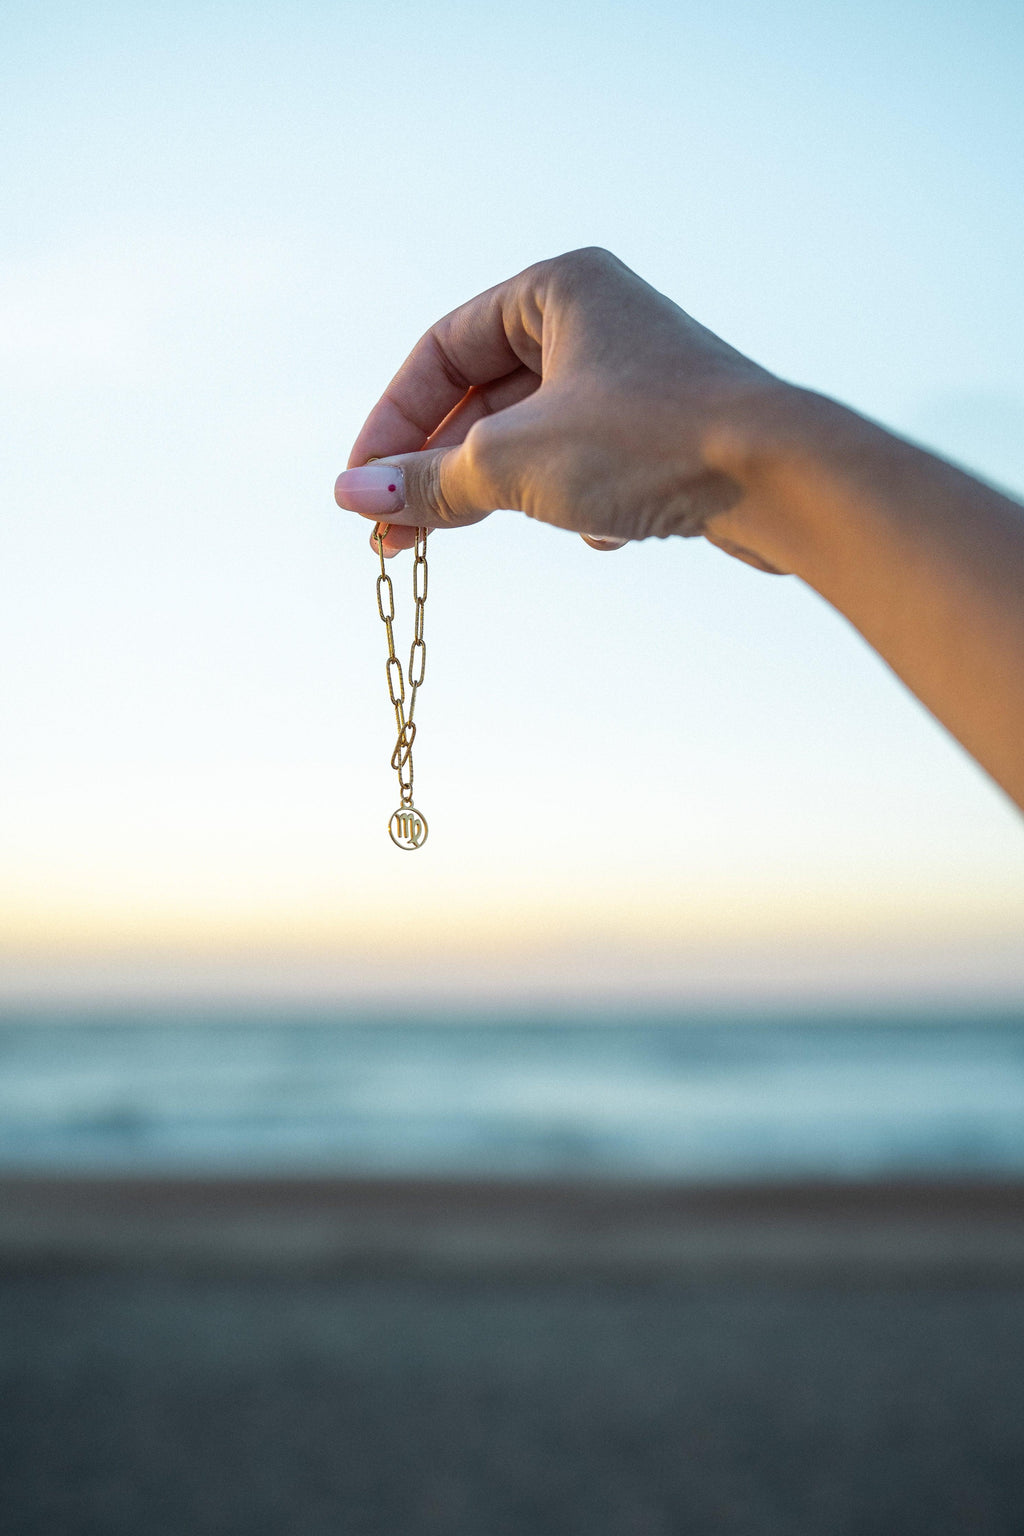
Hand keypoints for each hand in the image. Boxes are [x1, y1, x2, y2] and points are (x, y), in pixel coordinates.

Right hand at [335, 247, 786, 563]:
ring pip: (534, 436)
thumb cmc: (650, 442)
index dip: (391, 421)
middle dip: (436, 468)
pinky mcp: (666, 434)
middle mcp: (598, 321)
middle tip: (390, 534)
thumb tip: (351, 496)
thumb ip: (430, 479)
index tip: (360, 487)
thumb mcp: (515, 461)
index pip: (441, 350)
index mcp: (557, 289)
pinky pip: (589, 464)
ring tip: (461, 538)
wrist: (783, 478)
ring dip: (497, 491)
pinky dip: (575, 501)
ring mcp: (635, 379)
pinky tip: (600, 531)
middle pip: (484, 396)